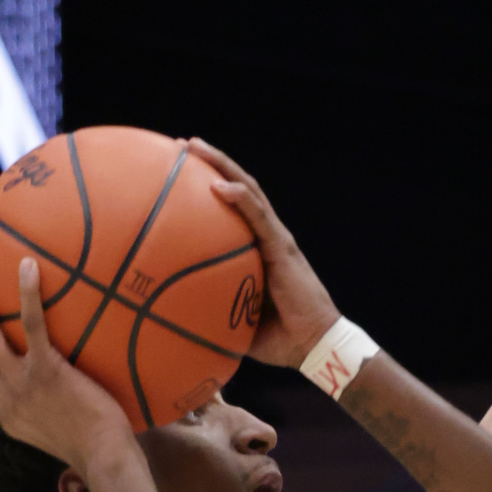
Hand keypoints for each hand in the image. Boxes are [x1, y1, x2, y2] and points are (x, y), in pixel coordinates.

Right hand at [0, 258, 132, 469]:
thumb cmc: (91, 447)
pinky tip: (28, 268)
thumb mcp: (49, 433)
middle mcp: (5, 397)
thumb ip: (37, 409)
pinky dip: (27, 294)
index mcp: (4, 411)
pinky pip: (32, 325)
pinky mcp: (48, 371)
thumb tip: (45, 388)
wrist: (105, 459)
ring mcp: (23, 384)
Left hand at [185, 138, 338, 366]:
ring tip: (193, 146)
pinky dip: (239, 197)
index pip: (235, 210)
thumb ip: (214, 314)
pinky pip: (258, 216)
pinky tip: (218, 185)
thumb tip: (179, 321)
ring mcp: (276, 239)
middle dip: (212, 163)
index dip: (212, 187)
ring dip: (222, 166)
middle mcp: (268, 237)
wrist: (313, 346)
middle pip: (240, 189)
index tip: (181, 173)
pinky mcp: (282, 248)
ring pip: (248, 190)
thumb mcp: (237, 324)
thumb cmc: (279, 340)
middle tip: (182, 146)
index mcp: (259, 250)